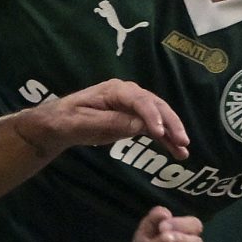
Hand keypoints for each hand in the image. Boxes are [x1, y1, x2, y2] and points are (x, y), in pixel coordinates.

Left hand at [13, 80, 188, 160]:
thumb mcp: (83, 123)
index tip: (160, 133)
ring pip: (159, 116)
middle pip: (155, 106)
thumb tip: (139, 126)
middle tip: (182, 141)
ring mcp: (132, 105)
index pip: (139, 100)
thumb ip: (110, 123)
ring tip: (184, 151)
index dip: (151, 116)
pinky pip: (153, 127)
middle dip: (171, 123)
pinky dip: (165, 139)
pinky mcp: (133, 118)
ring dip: (172, 133)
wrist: (57, 124)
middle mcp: (128, 94)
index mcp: (114, 90)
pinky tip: (177, 151)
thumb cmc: (66, 120)